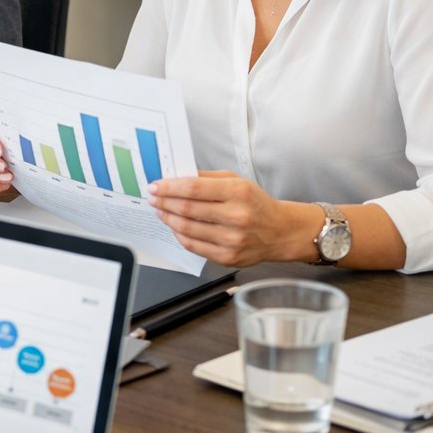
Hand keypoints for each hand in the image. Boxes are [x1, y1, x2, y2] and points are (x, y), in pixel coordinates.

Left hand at [147, 170, 314, 266]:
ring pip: (187, 229)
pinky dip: (178, 234)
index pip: (193, 188)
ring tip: (160, 211)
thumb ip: (206, 177)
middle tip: (152, 198)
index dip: (169, 187)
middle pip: (187, 209)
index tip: (155, 186)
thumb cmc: (256, 204)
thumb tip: (175, 176)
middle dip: (163, 202)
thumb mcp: (236, 181)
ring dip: (167, 218)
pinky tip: (174, 225)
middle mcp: (236, 217)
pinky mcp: (227, 257)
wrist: (280, 231)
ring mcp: (232, 239)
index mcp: (238, 193)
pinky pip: (193, 246)